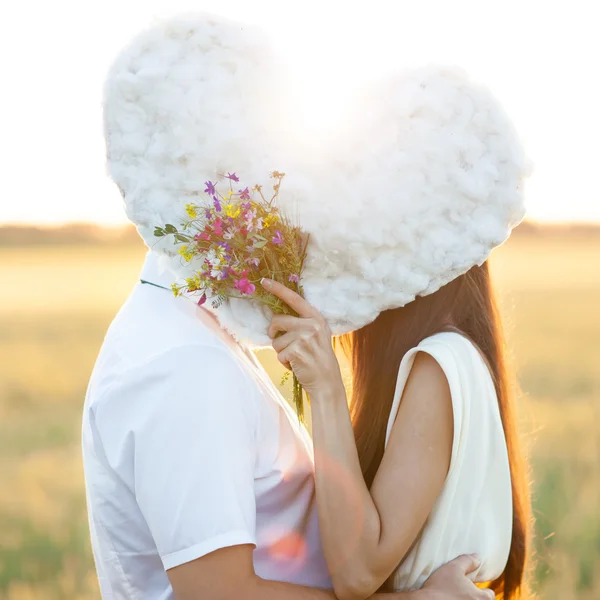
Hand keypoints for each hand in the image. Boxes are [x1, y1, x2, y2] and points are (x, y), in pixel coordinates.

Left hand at [261, 278, 343, 396]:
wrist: (327, 381)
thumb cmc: (318, 357)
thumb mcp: (317, 334)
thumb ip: (303, 323)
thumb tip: (277, 316)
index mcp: (316, 317)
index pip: (294, 298)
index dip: (278, 289)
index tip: (264, 281)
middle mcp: (311, 324)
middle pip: (278, 320)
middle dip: (274, 332)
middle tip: (282, 342)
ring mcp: (304, 337)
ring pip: (276, 341)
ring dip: (281, 352)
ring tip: (296, 357)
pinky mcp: (297, 350)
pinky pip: (279, 354)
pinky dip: (284, 362)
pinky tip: (296, 365)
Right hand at [418, 555, 494, 599]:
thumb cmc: (440, 586)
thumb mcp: (453, 568)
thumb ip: (467, 561)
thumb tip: (478, 558)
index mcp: (482, 598)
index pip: (490, 594)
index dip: (481, 589)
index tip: (471, 586)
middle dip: (474, 596)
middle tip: (462, 592)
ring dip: (465, 599)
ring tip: (454, 596)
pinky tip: (449, 599)